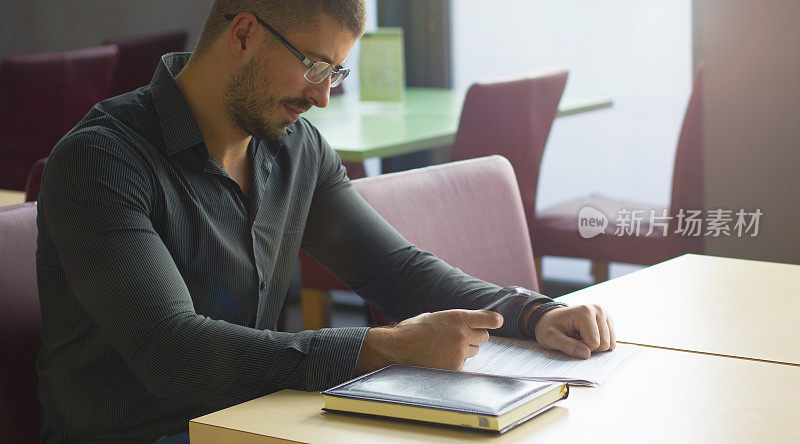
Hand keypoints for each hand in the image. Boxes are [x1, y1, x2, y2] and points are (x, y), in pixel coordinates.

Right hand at [355, 309, 503, 374]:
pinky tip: (440, 357)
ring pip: (474, 351)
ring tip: (445, 347)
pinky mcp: (454, 367)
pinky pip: (463, 363)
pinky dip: (455, 361)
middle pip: (484, 337)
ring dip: (465, 349)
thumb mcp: (435, 316)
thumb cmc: (412, 331)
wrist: (396, 349)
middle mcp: (461, 334)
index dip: (494, 320)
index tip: (497, 321)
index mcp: (457, 317)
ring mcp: (458, 352)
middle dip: (476, 336)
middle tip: (462, 336)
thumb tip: (471, 323)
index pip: (488, 318)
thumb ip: (456, 320)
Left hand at [533, 305, 615, 358]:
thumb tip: (586, 355)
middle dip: (589, 347)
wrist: (550, 319)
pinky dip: (599, 344)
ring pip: (610, 345)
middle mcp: (598, 310)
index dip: (581, 347)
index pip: (594, 342)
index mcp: (585, 312)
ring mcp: (605, 315)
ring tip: (580, 337)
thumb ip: (567, 346)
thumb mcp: (550, 338)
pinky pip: (611, 343)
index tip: (570, 339)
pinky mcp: (608, 322)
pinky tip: (587, 336)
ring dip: (595, 346)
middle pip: (605, 344)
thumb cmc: (549, 327)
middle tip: (575, 338)